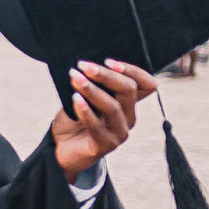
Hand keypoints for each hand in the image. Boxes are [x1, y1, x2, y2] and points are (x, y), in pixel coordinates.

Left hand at [49, 59, 157, 183]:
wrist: (61, 146)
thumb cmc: (74, 117)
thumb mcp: (84, 95)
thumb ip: (92, 84)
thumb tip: (87, 66)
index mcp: (128, 102)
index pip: (147, 85)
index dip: (134, 71)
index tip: (109, 61)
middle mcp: (128, 117)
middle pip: (129, 90)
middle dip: (106, 75)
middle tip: (83, 65)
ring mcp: (119, 132)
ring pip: (112, 107)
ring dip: (92, 90)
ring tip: (74, 78)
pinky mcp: (105, 145)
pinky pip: (97, 126)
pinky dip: (85, 110)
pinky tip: (75, 99)